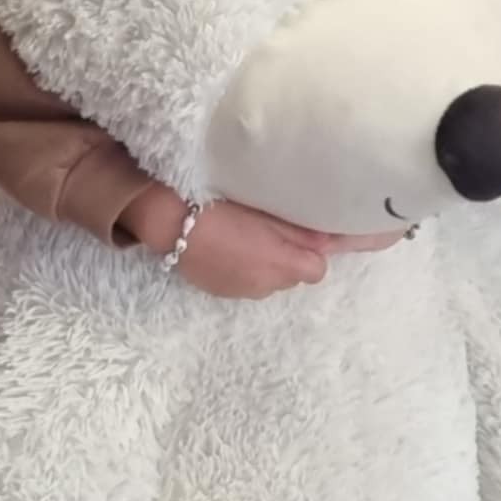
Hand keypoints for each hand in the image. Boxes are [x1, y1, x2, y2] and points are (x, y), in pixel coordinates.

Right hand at [177, 200, 334, 297]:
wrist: (171, 222)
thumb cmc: (222, 208)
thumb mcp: (266, 212)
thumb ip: (299, 231)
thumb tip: (329, 240)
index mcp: (281, 264)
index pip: (317, 270)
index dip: (310, 252)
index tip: (297, 234)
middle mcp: (266, 285)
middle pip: (292, 277)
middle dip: (287, 258)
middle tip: (269, 231)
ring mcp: (241, 292)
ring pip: (268, 282)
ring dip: (265, 266)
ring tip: (245, 239)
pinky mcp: (220, 292)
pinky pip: (245, 284)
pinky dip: (243, 270)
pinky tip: (227, 250)